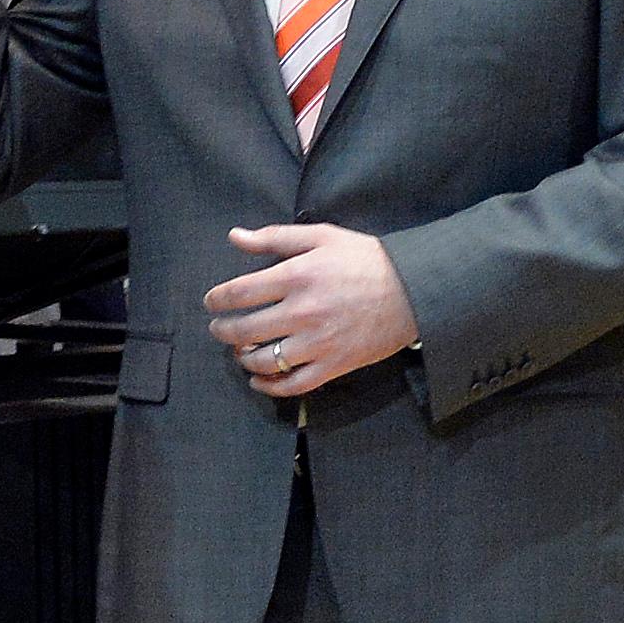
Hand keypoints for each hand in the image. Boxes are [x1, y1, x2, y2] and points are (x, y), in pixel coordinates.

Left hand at [203, 225, 420, 399]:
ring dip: (243, 358)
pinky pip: (292, 384)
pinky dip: (269, 386)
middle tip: (217, 328)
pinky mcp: (333, 365)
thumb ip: (274, 238)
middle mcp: (303, 312)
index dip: (217, 300)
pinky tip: (258, 379)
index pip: (240, 293)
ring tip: (240, 351)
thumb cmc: (365, 259)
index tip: (211, 302)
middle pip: (244, 330)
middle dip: (222, 331)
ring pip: (264, 360)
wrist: (412, 290)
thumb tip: (234, 237)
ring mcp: (318, 343)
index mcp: (297, 276)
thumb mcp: (321, 236)